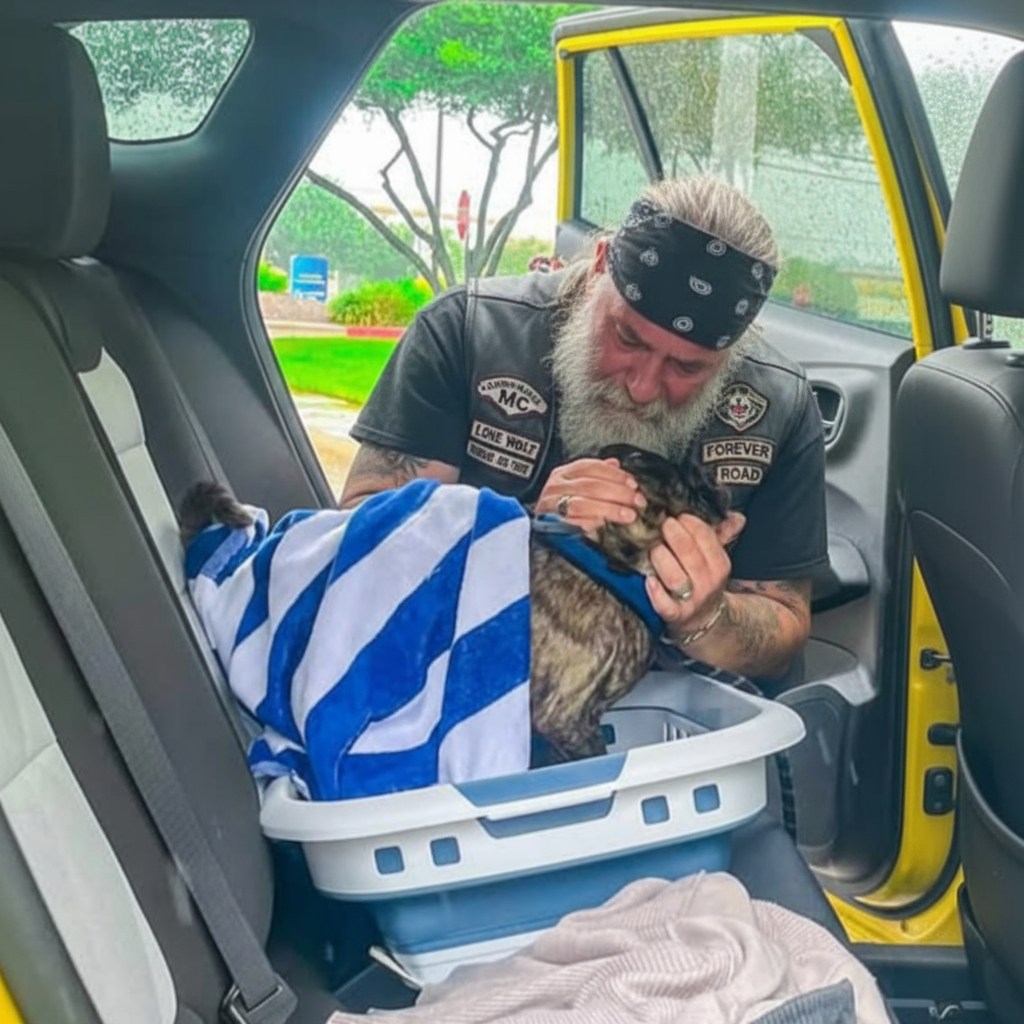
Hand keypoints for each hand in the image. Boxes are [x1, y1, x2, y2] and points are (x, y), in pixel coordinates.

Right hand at [536, 457, 646, 535]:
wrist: (537, 532)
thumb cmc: (560, 508)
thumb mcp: (576, 485)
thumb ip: (595, 475)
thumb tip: (615, 464)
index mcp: (563, 474)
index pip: (591, 467)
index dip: (614, 474)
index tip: (633, 484)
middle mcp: (555, 487)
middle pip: (590, 485)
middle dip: (618, 493)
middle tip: (636, 502)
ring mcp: (550, 506)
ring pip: (582, 504)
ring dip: (609, 509)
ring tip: (628, 515)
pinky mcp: (549, 526)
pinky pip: (572, 523)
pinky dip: (590, 524)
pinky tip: (605, 526)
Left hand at [645, 511, 746, 635]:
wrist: (702, 621)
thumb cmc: (702, 582)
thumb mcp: (714, 560)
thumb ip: (721, 535)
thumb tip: (736, 516)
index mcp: (719, 565)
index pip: (706, 536)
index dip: (688, 522)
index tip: (676, 515)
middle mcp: (708, 582)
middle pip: (688, 552)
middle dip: (672, 534)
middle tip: (661, 525)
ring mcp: (692, 600)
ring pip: (674, 576)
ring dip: (660, 558)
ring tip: (651, 548)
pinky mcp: (675, 615)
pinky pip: (664, 605)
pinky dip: (655, 592)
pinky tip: (648, 580)